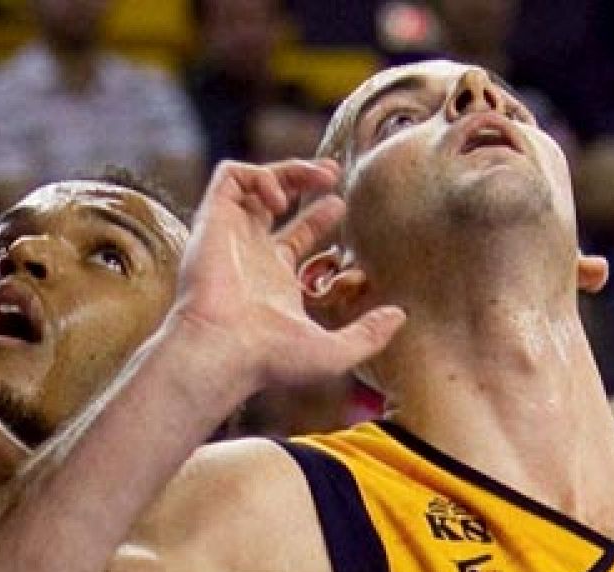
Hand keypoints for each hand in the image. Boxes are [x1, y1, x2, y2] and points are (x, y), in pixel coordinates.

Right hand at [169, 158, 404, 407]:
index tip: (342, 206)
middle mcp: (251, 255)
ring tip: (321, 175)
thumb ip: (369, 334)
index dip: (319, 218)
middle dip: (303, 180)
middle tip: (333, 173)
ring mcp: (231, 236)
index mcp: (275, 281)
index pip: (296, 238)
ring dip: (288, 170)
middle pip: (275, 204)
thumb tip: (401, 316)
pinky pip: (230, 177)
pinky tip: (280, 199)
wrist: (222, 349)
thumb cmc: (270, 358)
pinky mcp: (212, 220)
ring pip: (255, 184)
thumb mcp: (334, 351)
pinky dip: (259, 175)